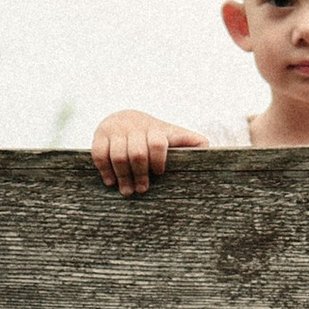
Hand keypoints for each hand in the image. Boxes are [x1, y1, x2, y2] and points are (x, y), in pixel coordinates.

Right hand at [92, 109, 207, 195]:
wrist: (126, 117)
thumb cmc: (155, 134)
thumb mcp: (173, 135)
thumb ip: (190, 142)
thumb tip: (209, 149)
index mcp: (156, 129)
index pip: (158, 144)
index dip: (158, 161)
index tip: (159, 173)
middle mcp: (135, 127)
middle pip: (137, 154)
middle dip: (139, 175)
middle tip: (142, 190)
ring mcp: (116, 130)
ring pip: (118, 156)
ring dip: (122, 176)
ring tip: (127, 191)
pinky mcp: (100, 135)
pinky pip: (99, 154)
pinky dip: (104, 170)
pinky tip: (110, 182)